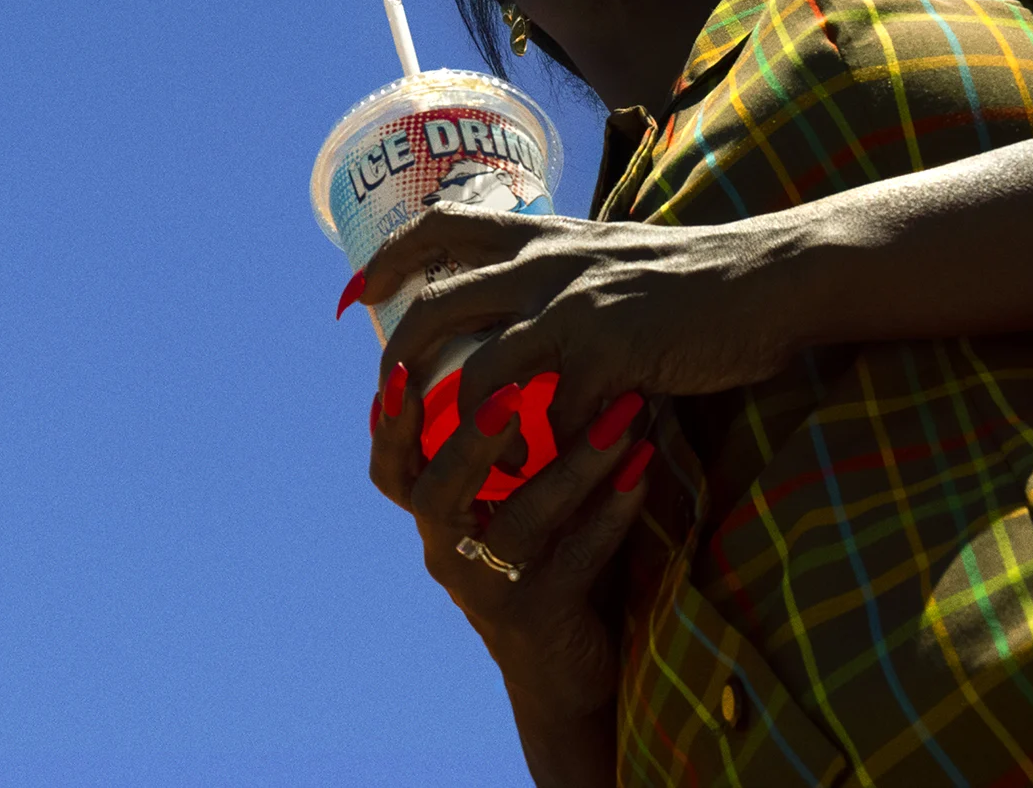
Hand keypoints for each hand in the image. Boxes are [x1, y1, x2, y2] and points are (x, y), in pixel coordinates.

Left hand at [363, 205, 808, 446]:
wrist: (767, 277)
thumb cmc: (695, 274)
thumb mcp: (609, 252)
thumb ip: (559, 268)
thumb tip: (518, 285)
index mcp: (540, 237)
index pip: (439, 227)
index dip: (390, 258)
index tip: (358, 293)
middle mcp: (545, 264)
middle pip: (438, 304)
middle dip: (399, 355)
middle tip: (383, 398)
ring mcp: (575, 308)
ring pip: (480, 366)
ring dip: (457, 417)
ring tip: (452, 452)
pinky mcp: (612, 354)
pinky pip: (551, 411)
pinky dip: (534, 447)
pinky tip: (530, 473)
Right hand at [367, 352, 655, 724]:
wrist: (567, 680)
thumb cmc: (540, 568)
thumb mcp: (507, 512)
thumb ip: (502, 456)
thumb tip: (520, 352)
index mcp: (435, 524)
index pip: (391, 470)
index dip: (389, 424)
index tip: (400, 369)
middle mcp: (448, 555)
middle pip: (439, 493)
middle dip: (470, 437)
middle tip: (507, 387)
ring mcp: (492, 590)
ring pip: (521, 521)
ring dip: (572, 463)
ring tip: (621, 416)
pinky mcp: (543, 618)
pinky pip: (577, 559)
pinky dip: (612, 512)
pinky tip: (643, 472)